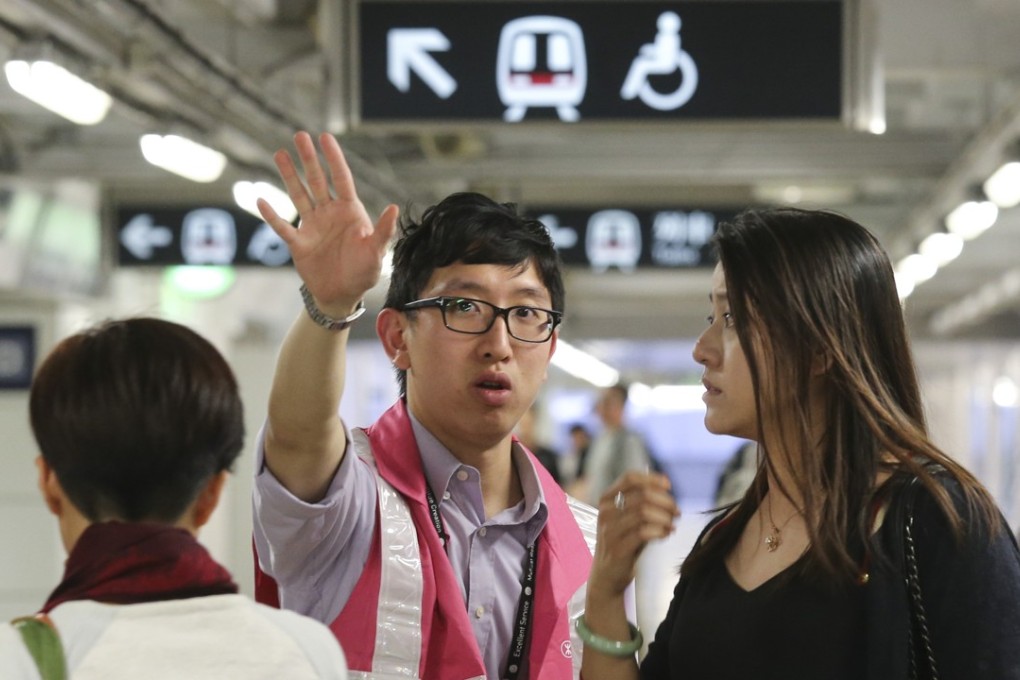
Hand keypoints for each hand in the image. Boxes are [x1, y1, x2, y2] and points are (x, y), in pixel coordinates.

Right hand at [258, 131, 398, 315]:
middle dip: (309, 159)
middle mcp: (329, 213)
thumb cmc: (363, 273)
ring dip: (289, 175)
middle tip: (300, 135)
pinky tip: (260, 199)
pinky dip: (271, 215)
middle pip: (318, 181)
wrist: (342, 295)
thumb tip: (394, 208)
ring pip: (298, 195)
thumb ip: (383, 231)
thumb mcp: (376, 253)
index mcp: (350, 212)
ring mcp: (312, 225)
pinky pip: (281, 226)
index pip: (341, 179)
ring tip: (280, 153)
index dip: (333, 158)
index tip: (325, 137)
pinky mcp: (298, 242)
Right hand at [590, 471, 679, 596]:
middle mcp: (605, 511)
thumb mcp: (628, 518)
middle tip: (677, 512)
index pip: (630, 478)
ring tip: (673, 524)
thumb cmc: (623, 543)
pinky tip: (667, 534)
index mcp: (606, 499)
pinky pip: (643, 533)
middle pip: (642, 495)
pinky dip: (660, 531)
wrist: (607, 576)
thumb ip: (641, 501)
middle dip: (665, 502)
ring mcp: (609, 530)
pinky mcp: (617, 548)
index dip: (652, 479)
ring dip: (665, 517)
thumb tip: (665, 483)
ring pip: (644, 512)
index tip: (669, 485)